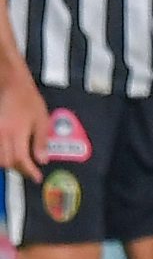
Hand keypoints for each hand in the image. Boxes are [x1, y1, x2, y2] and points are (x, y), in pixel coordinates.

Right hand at [0, 69, 49, 183]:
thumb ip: (41, 141)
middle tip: (28, 168)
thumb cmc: (26, 97)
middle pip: (6, 162)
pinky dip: (0, 153)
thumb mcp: (42, 119)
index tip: (36, 176)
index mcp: (16, 133)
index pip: (21, 160)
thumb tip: (42, 159)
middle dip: (18, 168)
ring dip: (7, 162)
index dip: (29, 171)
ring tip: (19, 161)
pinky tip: (7, 151)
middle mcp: (1, 134)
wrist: (11, 82)